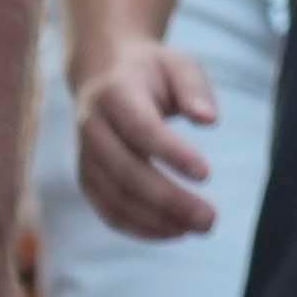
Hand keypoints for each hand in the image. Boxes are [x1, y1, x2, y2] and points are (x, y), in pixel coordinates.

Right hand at [73, 39, 221, 240]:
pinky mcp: (87, 177)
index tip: (207, 174)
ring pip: (115, 197)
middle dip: (169, 200)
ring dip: (156, 220)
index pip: (142, 129)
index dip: (172, 153)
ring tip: (197, 228)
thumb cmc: (152, 71)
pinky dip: (139, 227)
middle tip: (210, 219)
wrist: (103, 72)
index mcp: (115, 93)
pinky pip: (108, 210)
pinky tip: (173, 232)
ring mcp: (86, 155)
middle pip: (126, 172)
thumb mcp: (178, 65)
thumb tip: (209, 119)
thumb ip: (195, 89)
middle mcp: (93, 127)